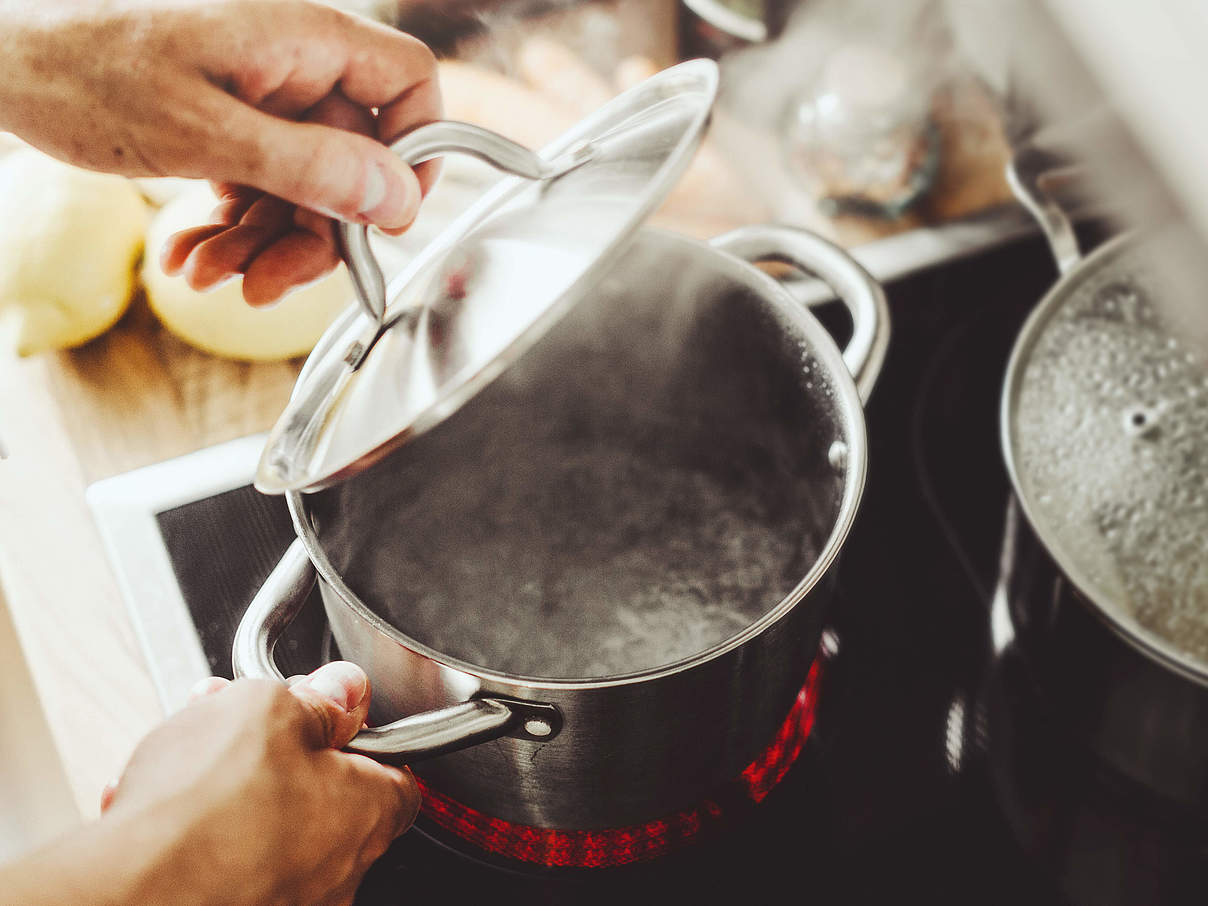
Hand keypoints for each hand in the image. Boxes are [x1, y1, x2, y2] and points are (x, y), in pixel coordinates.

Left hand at [0, 0, 440, 304]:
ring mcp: (261, 95)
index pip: (410, 85)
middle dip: (311, 233)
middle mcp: (292, 66)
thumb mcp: (203, 131)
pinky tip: (192, 255)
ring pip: (303, 186)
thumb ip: (311, 165)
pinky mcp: (230, 122)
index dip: (414, 154)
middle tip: (268, 282)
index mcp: (303, 40)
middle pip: (353, 161)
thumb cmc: (80, 69)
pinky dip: (232, 228)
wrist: (0, 57)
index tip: (386, 220)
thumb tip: (395, 198)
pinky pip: (259, 186)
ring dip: (262, 243)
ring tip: (210, 272)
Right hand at [93, 662, 419, 905]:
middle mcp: (338, 872)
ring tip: (186, 750)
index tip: (326, 711)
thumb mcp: (270, 710)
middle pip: (324, 792)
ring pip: (270, 824)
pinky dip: (198, 829)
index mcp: (368, 814)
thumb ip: (318, 698)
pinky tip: (160, 804)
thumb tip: (344, 689)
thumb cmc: (206, 806)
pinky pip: (226, 860)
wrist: (130, 889)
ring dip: (232, 781)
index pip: (395, 773)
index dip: (358, 733)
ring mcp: (289, 901)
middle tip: (240, 721)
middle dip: (279, 747)